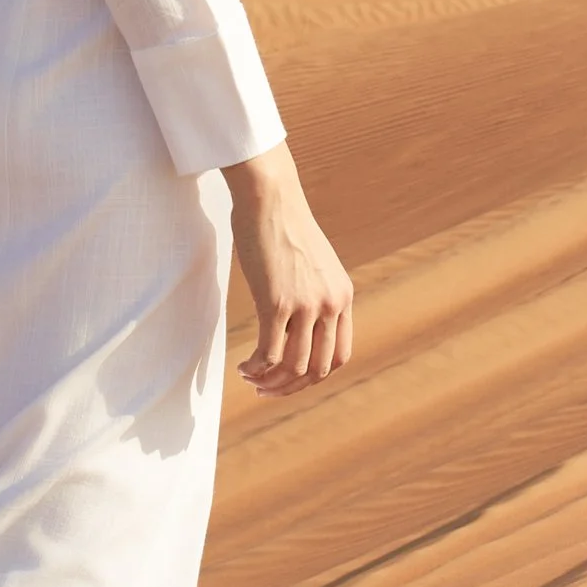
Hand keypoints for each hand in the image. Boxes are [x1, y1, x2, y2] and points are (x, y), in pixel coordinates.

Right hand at [222, 145, 353, 391]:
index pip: (340, 355)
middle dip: (291, 387)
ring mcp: (306, 305)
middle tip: (266, 390)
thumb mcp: (311, 262)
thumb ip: (312, 290)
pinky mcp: (278, 302)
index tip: (290, 378)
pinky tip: (243, 367)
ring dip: (271, 382)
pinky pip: (270, 353)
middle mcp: (331, 304)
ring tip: (251, 379)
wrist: (270, 196)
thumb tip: (293, 316)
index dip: (315, 376)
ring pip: (295, 367)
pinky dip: (257, 368)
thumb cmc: (282, 224)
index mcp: (343, 296)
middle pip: (319, 368)